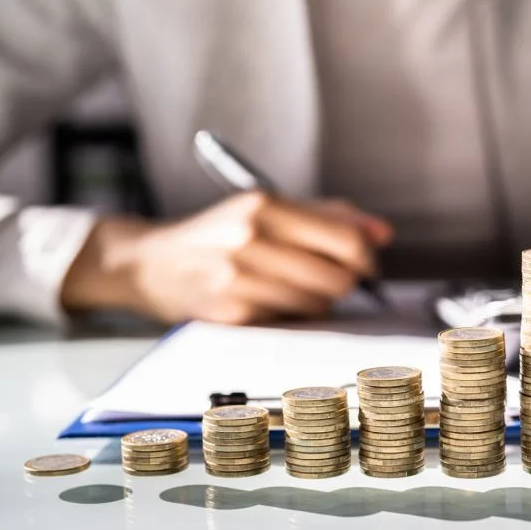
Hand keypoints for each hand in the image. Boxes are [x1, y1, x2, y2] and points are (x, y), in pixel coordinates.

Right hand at [61, 192, 392, 323]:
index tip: (365, 267)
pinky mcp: (229, 314)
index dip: (365, 259)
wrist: (147, 263)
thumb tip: (383, 233)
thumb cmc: (217, 235)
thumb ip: (328, 216)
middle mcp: (250, 239)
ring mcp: (238, 279)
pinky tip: (266, 304)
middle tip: (324, 281)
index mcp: (263, 205)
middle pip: (338, 278)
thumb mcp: (266, 209)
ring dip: (315, 304)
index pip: (345, 240)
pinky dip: (288, 318)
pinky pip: (288, 324)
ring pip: (317, 306)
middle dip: (341, 284)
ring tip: (288, 291)